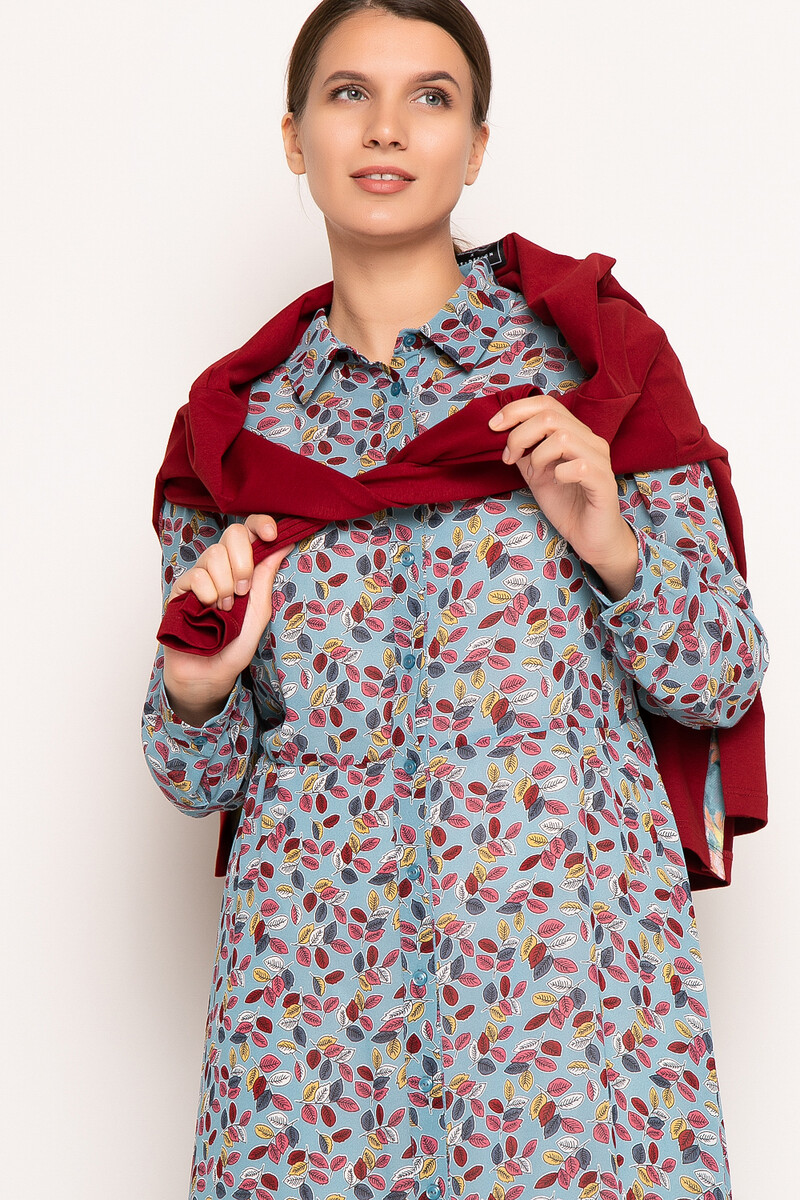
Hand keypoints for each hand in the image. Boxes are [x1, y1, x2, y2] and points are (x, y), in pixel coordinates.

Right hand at [163, 514, 293, 723]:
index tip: (271, 534)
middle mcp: (222, 567)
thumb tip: (284, 544)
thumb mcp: (259, 612)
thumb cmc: (233, 646)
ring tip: (223, 609)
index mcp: (243, 568)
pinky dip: (208, 594)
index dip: (260, 524)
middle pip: (232, 534)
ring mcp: (200, 576)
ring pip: (214, 555)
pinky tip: (206, 611)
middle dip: (243, 560)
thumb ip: (266, 577)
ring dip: (225, 585)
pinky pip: (197, 576)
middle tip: (243, 589)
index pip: (249, 531)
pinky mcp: (181, 588)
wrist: (207, 674)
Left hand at [489, 395, 637, 598]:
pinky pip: (579, 466)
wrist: (590, 537)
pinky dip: (560, 472)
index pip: (546, 403)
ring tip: (535, 474)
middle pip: (550, 415)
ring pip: (563, 437)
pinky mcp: (603, 482)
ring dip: (538, 455)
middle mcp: (589, 440)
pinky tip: (557, 482)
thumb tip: (500, 433)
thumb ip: (523, 452)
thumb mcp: (535, 474)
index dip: (515, 410)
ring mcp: (598, 460)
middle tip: (510, 458)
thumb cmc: (566, 504)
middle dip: (519, 435)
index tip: (493, 427)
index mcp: (574, 433)